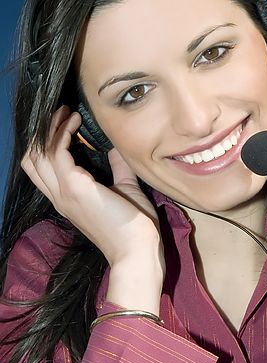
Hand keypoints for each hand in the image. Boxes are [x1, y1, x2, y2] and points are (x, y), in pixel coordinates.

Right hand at [21, 105, 165, 281]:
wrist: (137, 250)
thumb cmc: (134, 227)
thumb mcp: (125, 189)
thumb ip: (118, 169)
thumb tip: (115, 149)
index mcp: (68, 199)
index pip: (42, 169)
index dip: (47, 144)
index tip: (66, 123)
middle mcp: (60, 196)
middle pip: (32, 159)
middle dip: (43, 132)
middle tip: (60, 112)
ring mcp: (64, 192)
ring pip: (39, 153)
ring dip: (51, 128)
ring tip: (66, 112)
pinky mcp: (74, 187)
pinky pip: (57, 153)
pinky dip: (63, 133)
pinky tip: (76, 122)